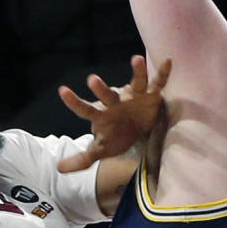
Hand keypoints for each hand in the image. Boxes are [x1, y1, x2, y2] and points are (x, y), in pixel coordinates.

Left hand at [56, 54, 170, 172]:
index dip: (74, 102)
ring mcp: (134, 96)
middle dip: (101, 88)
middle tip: (92, 80)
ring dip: (137, 72)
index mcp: (102, 115)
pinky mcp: (151, 95)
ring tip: (136, 58)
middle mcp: (116, 102)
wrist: (137, 131)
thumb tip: (59, 168)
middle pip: (108, 95)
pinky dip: (162, 73)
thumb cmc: (115, 137)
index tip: (62, 91)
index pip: (85, 109)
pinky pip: (157, 83)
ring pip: (135, 82)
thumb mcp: (99, 150)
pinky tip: (168, 62)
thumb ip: (82, 159)